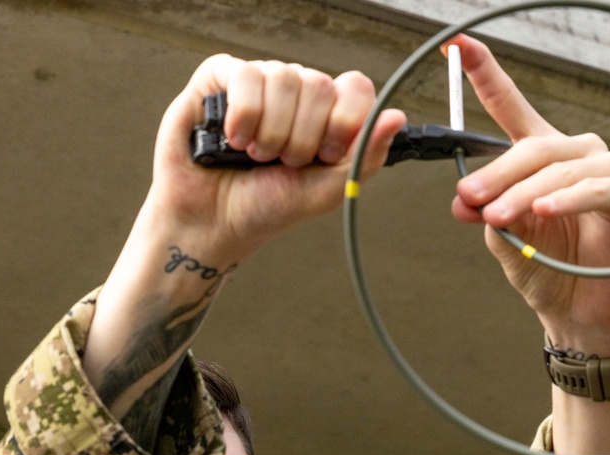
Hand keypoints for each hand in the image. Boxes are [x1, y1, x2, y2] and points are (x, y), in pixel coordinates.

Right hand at [146, 55, 405, 264]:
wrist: (212, 224)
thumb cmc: (262, 207)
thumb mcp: (324, 192)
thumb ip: (364, 157)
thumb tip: (397, 118)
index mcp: (323, 116)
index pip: (354, 87)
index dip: (345, 120)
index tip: (327, 153)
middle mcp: (294, 94)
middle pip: (319, 85)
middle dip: (303, 138)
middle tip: (283, 163)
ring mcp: (259, 82)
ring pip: (285, 77)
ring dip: (272, 132)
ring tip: (256, 156)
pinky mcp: (221, 78)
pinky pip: (247, 74)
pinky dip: (244, 115)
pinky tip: (234, 139)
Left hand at [447, 36, 609, 356]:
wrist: (580, 314)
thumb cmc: (546, 272)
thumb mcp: (505, 242)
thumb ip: (486, 214)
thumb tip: (462, 199)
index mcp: (540, 159)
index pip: (511, 108)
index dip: (487, 75)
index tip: (456, 45)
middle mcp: (575, 154)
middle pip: (532, 147)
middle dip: (497, 173)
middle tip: (468, 199)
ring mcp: (606, 169)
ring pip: (560, 170)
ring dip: (525, 193)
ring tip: (499, 218)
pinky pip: (599, 189)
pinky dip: (569, 200)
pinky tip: (545, 212)